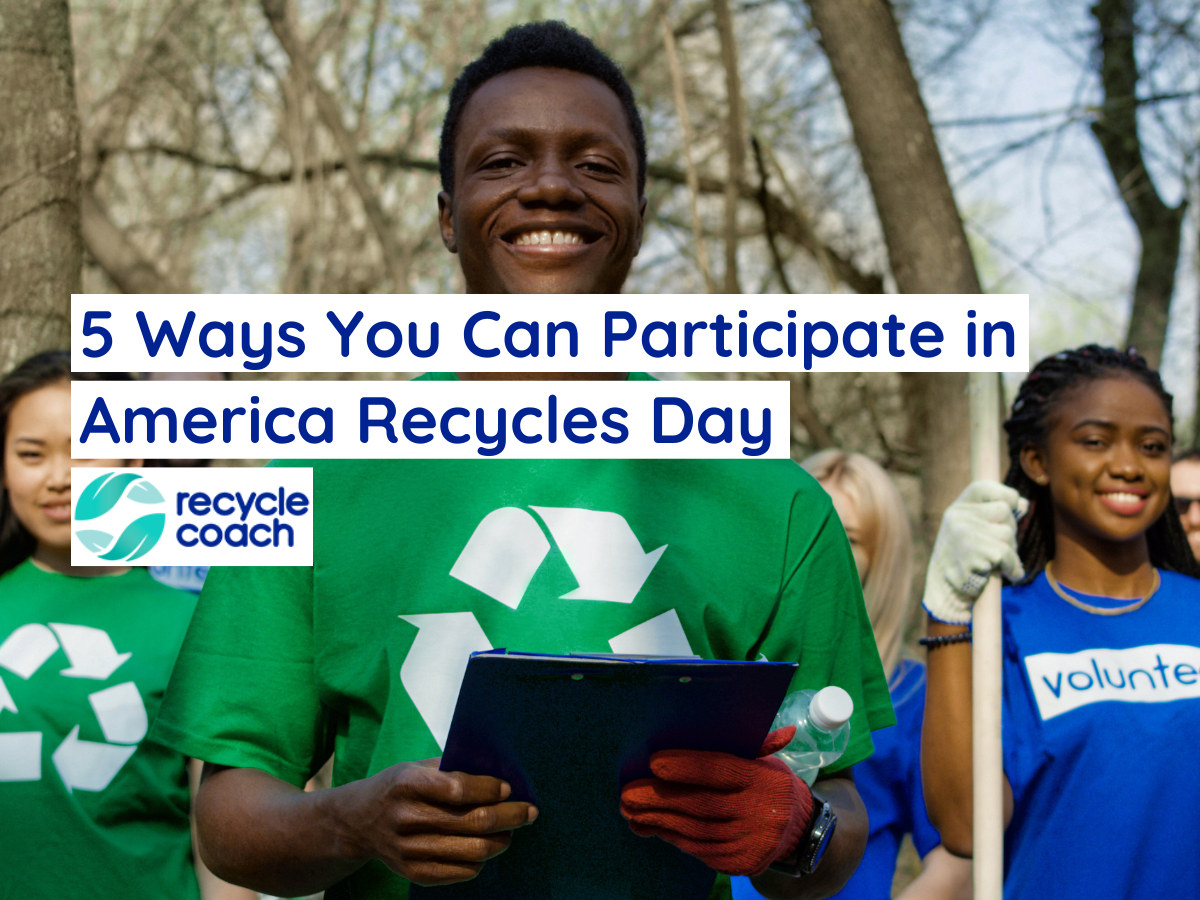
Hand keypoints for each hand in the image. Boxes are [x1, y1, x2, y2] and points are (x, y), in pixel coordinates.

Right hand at [331, 761, 537, 885]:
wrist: (358, 822)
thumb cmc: (397, 787)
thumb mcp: (416, 767)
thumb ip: (452, 769)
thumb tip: (498, 776)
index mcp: (408, 784)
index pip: (459, 789)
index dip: (490, 790)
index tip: (508, 789)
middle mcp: (406, 818)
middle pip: (473, 822)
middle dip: (510, 816)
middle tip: (529, 811)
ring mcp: (409, 850)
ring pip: (473, 850)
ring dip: (502, 840)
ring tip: (511, 830)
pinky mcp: (413, 873)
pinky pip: (461, 871)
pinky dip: (482, 860)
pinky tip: (487, 846)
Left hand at [620, 728, 811, 876]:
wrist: (797, 831)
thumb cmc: (767, 783)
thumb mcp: (763, 762)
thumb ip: (744, 746)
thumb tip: (730, 724)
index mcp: (762, 779)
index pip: (719, 770)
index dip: (685, 767)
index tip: (653, 762)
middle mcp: (758, 813)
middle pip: (700, 805)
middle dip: (658, 799)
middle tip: (626, 794)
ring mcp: (749, 842)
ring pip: (694, 831)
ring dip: (657, 820)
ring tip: (630, 811)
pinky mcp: (739, 864)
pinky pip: (699, 850)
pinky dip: (672, 837)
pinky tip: (652, 827)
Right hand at [922, 481, 1026, 624]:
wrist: (945, 590)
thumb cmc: (963, 558)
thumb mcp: (973, 530)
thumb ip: (995, 515)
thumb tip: (1023, 503)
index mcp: (957, 508)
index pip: (985, 488)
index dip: (1005, 495)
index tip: (1011, 509)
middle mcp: (958, 517)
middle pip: (1004, 511)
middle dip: (1009, 531)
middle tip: (1000, 548)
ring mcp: (964, 534)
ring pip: (1007, 534)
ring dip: (1011, 552)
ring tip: (1000, 562)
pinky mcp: (973, 554)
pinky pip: (1007, 555)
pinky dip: (1013, 567)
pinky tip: (1009, 573)